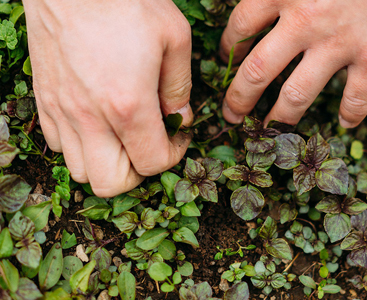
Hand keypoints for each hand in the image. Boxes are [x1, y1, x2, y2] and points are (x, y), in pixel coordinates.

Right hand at [23, 0, 192, 196]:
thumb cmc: (125, 0)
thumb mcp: (173, 37)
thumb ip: (179, 86)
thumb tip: (180, 118)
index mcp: (128, 104)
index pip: (151, 162)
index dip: (173, 156)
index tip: (179, 136)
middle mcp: (90, 116)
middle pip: (110, 183)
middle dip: (138, 174)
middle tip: (151, 147)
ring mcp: (61, 110)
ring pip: (80, 170)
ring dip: (108, 162)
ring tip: (124, 136)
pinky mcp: (44, 99)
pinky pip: (58, 144)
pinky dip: (81, 145)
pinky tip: (98, 121)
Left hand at [220, 0, 366, 126]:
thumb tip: (260, 11)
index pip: (240, 28)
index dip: (228, 51)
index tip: (226, 64)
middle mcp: (305, 21)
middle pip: (257, 71)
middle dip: (239, 99)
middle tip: (232, 115)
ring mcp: (340, 42)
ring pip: (296, 94)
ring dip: (280, 118)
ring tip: (270, 130)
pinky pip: (357, 98)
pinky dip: (351, 115)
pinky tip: (345, 123)